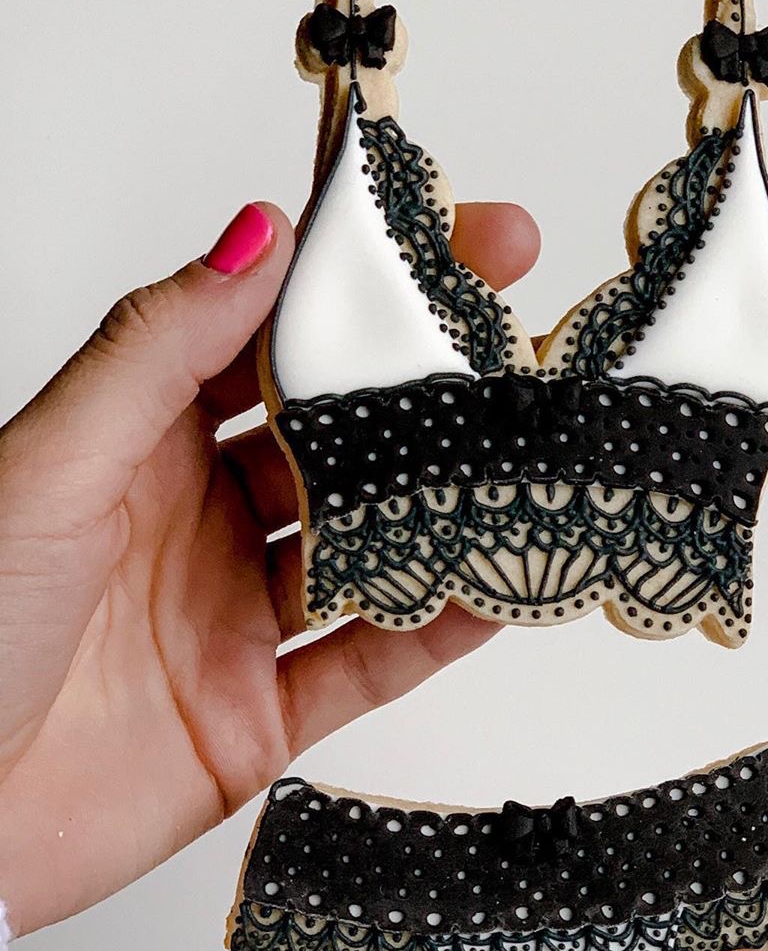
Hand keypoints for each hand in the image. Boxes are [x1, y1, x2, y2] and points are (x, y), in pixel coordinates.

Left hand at [0, 199, 539, 935]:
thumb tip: (254, 236)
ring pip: (368, 550)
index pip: (271, 341)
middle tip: (523, 344)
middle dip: (429, 394)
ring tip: (531, 463)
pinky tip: (494, 590)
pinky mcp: (260, 714)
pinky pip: (369, 664)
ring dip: (445, 511)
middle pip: (338, 442)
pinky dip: (435, 632)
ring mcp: (235, 617)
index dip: (358, 289)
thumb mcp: (53, 465)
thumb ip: (158, 354)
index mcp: (140, 444)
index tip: (446, 240)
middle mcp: (197, 522)